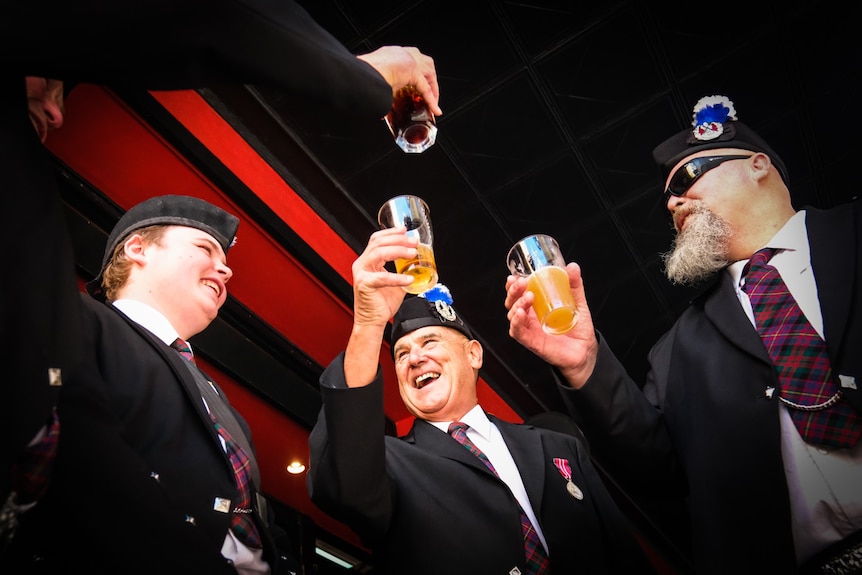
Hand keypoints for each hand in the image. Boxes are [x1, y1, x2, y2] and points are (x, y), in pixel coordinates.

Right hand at [351, 226, 416, 330]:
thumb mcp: (395, 282)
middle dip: (398, 240)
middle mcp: (362, 265)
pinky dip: (398, 277)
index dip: (391, 232)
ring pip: (379, 253)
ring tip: (413, 253)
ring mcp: (361, 273)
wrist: (373, 321)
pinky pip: (383, 277)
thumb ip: (402, 271)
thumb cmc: (381, 304)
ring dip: (398, 251)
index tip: (405, 230)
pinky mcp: (364, 284)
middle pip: (378, 243)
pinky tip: (409, 279)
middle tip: (414, 242)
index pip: (377, 240)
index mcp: (368, 262)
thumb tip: (419, 264)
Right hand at [357, 46, 441, 115]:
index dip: (414, 72)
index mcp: (390, 54)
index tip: (414, 84)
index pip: (408, 60)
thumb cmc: (362, 75)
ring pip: (429, 73)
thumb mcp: (372, 79)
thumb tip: (378, 108)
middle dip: (429, 77)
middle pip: (424, 62)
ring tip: (433, 101)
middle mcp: (402, 54)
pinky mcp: (413, 72)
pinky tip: (434, 109)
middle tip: (428, 92)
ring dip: (433, 88)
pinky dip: (431, 100)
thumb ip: (378, 88)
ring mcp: (409, 61)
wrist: (362, 73)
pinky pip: (426, 88)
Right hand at [504, 262, 598, 387]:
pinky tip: (520, 314)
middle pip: (512, 303)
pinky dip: (516, 322)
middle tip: (521, 283)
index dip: (513, 285)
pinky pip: (518, 332)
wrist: (585, 350)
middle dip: (513, 291)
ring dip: (517, 304)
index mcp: (536, 307)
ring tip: (528, 296)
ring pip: (513, 315)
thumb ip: (574, 285)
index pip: (519, 294)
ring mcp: (530, 329)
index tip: (515, 276)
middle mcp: (530, 317)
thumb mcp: (578, 302)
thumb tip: (573, 266)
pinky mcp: (532, 342)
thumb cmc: (578, 328)